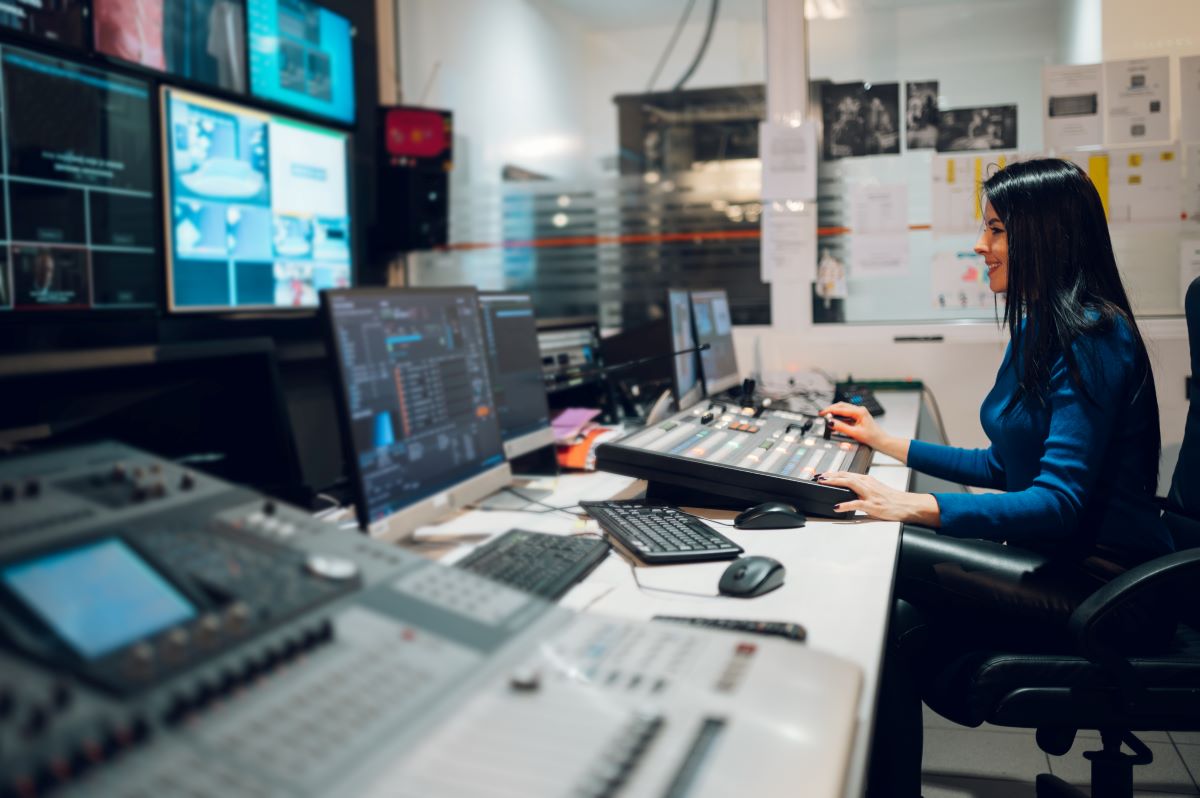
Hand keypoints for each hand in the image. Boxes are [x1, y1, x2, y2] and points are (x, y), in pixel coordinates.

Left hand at [816, 471, 939, 525]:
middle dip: (830, 475)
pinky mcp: (872, 505)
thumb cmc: (890, 498)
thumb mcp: (874, 488)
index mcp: (867, 479)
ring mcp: (869, 494)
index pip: (846, 473)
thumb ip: (860, 487)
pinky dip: (845, 504)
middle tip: (818, 476)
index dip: (832, 473)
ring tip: (823, 483)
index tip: (821, 474)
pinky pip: (856, 504)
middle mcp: (867, 484)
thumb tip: (846, 488)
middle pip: (846, 476)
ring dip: (835, 483)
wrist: (905, 505)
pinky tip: (837, 506)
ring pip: (850, 484)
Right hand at [818, 402, 886, 448]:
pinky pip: (846, 415)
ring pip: (843, 409)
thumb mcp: (855, 433)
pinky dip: (840, 417)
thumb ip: (842, 427)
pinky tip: (835, 422)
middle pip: (841, 406)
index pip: (841, 409)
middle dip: (831, 409)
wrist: (882, 441)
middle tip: (822, 414)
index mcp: (859, 412)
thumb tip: (831, 423)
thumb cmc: (873, 437)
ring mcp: (859, 413)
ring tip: (827, 418)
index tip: (822, 413)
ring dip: (835, 413)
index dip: (829, 411)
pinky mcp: (858, 417)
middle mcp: (859, 410)